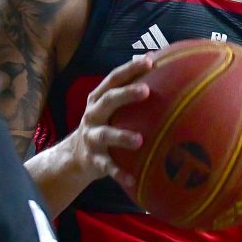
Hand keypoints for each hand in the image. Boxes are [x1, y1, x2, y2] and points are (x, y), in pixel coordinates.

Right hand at [65, 56, 152, 189]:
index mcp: (99, 99)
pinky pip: (108, 167)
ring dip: (121, 136)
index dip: (130, 69)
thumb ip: (131, 94)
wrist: (75, 156)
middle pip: (108, 101)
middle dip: (125, 94)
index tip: (150, 61)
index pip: (114, 79)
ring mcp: (92, 137)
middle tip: (146, 90)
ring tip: (140, 140)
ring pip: (106, 135)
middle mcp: (93, 115)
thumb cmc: (105, 125)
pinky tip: (134, 180)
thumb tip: (166, 72)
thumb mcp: (111, 108)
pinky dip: (120, 174)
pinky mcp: (94, 159)